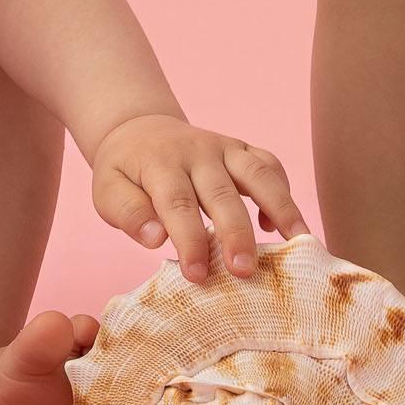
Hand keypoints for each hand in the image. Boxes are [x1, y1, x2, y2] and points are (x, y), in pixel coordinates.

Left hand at [91, 115, 309, 280]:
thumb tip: (155, 239)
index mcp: (160, 163)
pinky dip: (283, 191)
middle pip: (221, 193)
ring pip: (258, 173)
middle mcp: (197, 151)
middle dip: (236, 233)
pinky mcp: (242, 148)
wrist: (139, 128)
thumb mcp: (107, 190)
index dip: (189, 240)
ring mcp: (224, 147)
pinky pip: (270, 163)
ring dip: (280, 208)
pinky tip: (281, 227)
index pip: (177, 204)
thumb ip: (128, 214)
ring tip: (297, 244)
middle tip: (245, 272)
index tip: (197, 276)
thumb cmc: (126, 171)